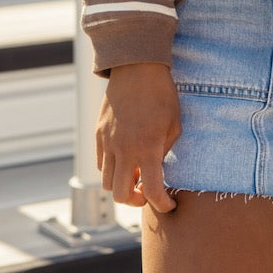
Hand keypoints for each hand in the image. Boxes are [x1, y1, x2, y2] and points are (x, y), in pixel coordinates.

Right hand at [96, 62, 181, 213]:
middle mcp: (124, 149)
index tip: (169, 205)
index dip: (162, 205)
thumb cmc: (162, 94)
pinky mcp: (99, 135)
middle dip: (136, 201)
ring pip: (106, 182)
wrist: (137, 68)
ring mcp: (108, 142)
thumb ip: (165, 152)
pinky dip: (112, 169)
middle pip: (120, 196)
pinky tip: (125, 159)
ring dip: (121, 185)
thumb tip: (156, 171)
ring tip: (136, 175)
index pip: (152, 191)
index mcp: (148, 148)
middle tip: (147, 192)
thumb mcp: (174, 124)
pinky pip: (101, 163)